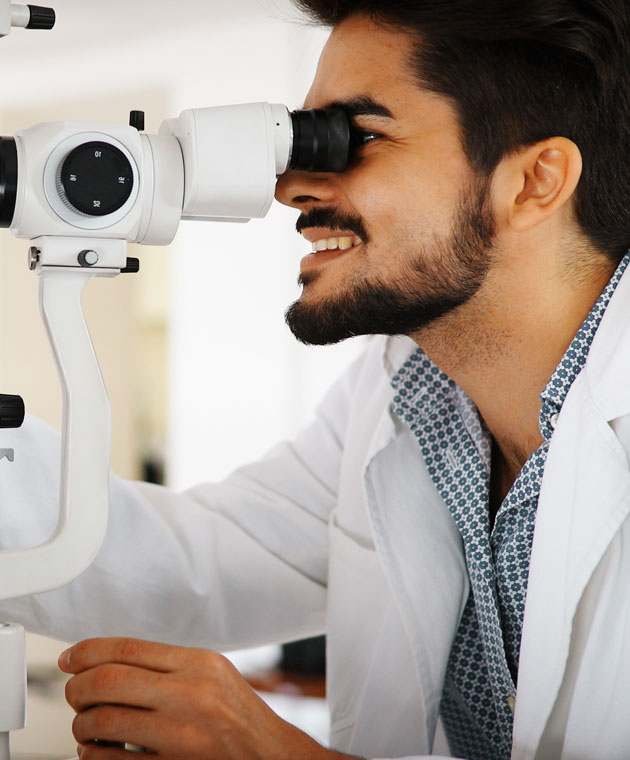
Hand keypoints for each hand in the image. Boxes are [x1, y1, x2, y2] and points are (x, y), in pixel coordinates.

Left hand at [59, 637, 355, 759]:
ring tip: (84, 723)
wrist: (269, 755)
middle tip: (73, 692)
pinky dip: (92, 754)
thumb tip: (113, 659)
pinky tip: (95, 750)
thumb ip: (169, 664)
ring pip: (104, 721)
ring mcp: (180, 735)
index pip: (127, 648)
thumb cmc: (239, 715)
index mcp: (198, 663)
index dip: (88, 651)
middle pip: (108, 681)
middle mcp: (189, 694)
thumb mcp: (212, 673)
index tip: (70, 658)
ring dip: (81, 723)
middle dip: (77, 687)